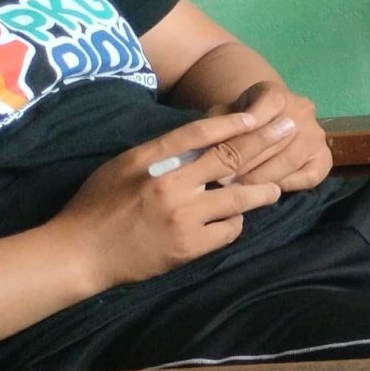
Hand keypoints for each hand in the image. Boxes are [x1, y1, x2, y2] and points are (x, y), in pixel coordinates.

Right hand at [48, 112, 294, 291]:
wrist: (79, 254)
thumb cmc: (97, 205)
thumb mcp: (122, 166)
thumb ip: (159, 151)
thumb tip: (200, 137)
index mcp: (149, 161)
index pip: (199, 133)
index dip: (233, 122)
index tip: (257, 116)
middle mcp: (169, 187)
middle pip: (229, 159)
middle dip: (265, 142)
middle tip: (290, 130)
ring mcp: (182, 219)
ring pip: (237, 198)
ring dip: (261, 191)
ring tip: (274, 188)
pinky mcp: (188, 247)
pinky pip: (227, 230)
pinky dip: (234, 223)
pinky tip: (234, 220)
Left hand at [209, 82, 331, 192]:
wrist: (265, 122)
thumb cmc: (238, 121)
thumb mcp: (222, 116)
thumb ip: (216, 127)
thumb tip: (208, 149)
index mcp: (277, 94)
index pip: (268, 106)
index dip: (247, 131)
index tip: (221, 154)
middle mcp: (303, 110)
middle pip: (276, 139)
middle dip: (246, 163)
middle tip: (222, 181)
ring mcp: (317, 134)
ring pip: (290, 160)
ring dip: (262, 177)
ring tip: (238, 189)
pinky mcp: (325, 157)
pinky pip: (308, 177)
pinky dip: (286, 185)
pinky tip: (265, 191)